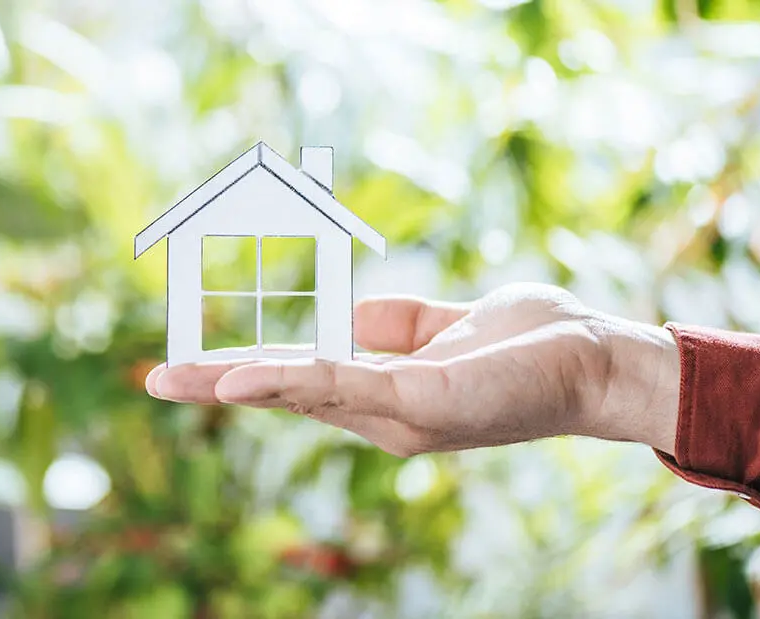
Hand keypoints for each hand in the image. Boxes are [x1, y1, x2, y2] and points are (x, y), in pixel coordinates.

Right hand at [146, 283, 679, 457]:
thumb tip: (347, 312)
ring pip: (303, 392)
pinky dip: (286, 381)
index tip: (199, 364)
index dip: (250, 371)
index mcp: (387, 394)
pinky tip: (240, 378)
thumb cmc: (535, 342)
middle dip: (220, 385)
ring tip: (177, 379)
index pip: (305, 380)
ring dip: (236, 383)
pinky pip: (341, 385)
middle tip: (157, 379)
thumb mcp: (449, 324)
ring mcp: (401, 414)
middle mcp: (386, 415)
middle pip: (288, 395)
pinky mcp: (423, 401)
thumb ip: (399, 324)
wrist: (602, 358)